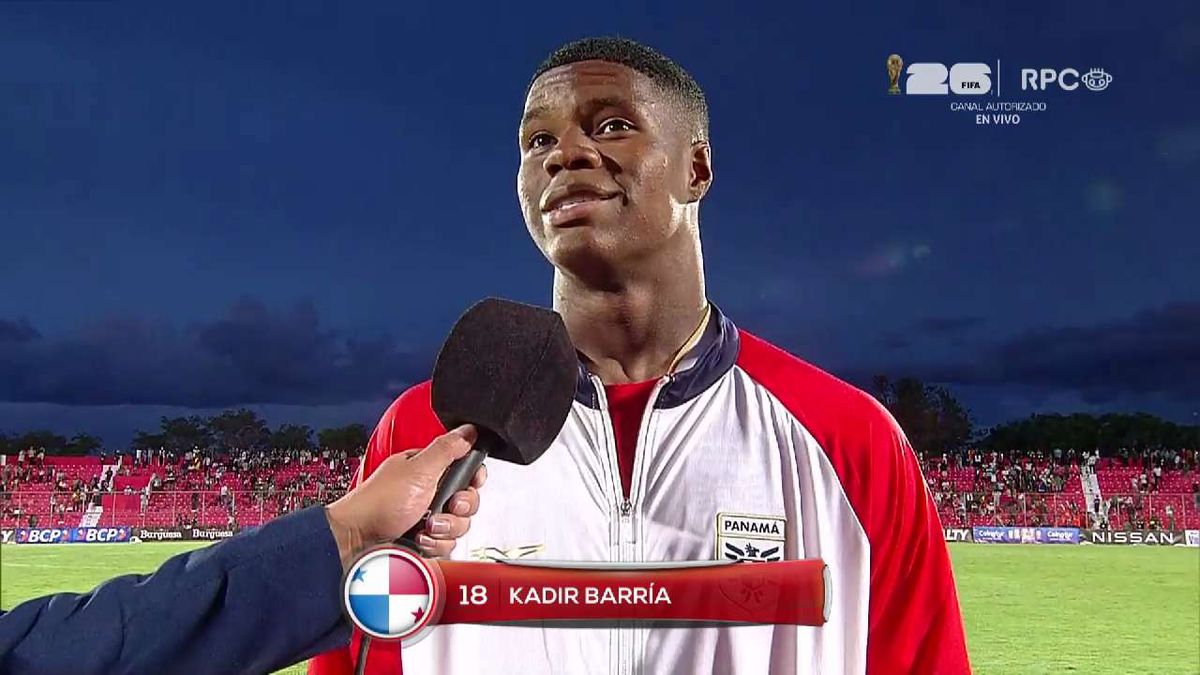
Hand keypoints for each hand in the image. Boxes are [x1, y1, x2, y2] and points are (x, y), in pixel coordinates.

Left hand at [325, 424, 487, 566]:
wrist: (357, 539)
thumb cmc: (379, 502)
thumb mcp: (418, 470)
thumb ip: (446, 449)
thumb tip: (469, 430)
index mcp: (430, 469)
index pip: (466, 471)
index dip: (473, 480)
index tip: (468, 484)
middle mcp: (431, 492)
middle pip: (468, 501)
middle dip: (459, 508)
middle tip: (444, 506)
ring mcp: (428, 518)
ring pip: (460, 525)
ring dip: (445, 528)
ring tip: (425, 526)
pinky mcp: (426, 540)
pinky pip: (447, 544)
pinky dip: (435, 544)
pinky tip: (419, 540)